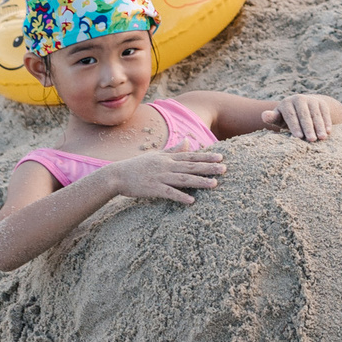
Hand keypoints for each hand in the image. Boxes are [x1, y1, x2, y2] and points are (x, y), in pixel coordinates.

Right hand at [102, 147, 225, 204]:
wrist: (117, 175)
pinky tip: (192, 200)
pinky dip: (180, 196)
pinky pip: (169, 193)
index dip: (206, 157)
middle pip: (191, 166)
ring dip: (199, 181)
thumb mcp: (157, 155)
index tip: (221, 157)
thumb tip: (188, 141)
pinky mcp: (153, 189)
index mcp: (167, 158)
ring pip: (183, 179)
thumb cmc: (137, 166)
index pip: (190, 156)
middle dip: (208, 167)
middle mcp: (166, 166)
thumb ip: (174, 149)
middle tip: (225, 169)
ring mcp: (159, 177)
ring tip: (214, 184)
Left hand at [261, 94, 341, 141]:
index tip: (299, 137)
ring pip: (316, 114)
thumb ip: (272, 118)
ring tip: (322, 138)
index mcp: (286, 103)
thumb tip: (264, 115)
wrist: (304, 106)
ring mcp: (311, 100)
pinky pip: (325, 113)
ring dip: (320, 126)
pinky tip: (328, 132)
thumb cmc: (288, 118)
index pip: (291, 115)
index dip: (295, 126)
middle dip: (308, 128)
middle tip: (311, 140)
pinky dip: (327, 122)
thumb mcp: (280, 118)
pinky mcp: (321, 103)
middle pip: (304, 115)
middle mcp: (299, 99)